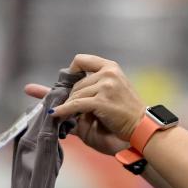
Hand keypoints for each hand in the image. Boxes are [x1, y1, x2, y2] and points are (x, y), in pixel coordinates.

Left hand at [25, 55, 146, 157]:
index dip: (71, 71)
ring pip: (75, 95)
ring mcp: (106, 86)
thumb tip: (47, 88)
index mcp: (111, 67)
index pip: (82, 60)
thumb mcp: (108, 93)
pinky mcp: (102, 101)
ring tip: (67, 116)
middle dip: (71, 97)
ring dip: (69, 107)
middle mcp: (109, 73)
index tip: (67, 84)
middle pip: (76, 83)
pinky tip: (56, 114)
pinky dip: (64, 111)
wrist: (141, 127)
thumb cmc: (124, 113)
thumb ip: (86, 88)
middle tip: (68, 109)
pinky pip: (75, 104)